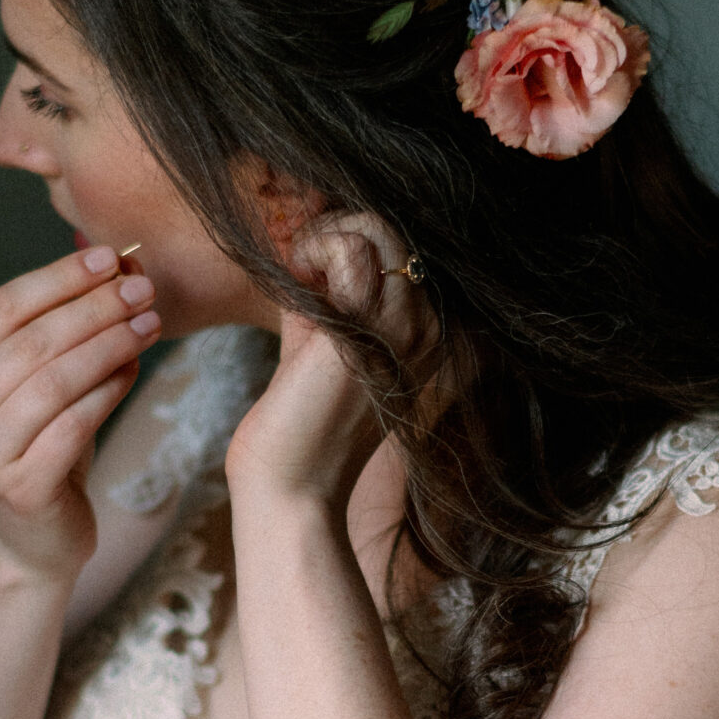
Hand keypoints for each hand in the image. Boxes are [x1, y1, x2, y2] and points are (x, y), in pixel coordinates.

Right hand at [0, 248, 160, 578]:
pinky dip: (109, 391)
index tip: (109, 258)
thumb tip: (113, 258)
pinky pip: (74, 425)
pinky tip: (135, 369)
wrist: (35, 536)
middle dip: (93, 309)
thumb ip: (56, 323)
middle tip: (143, 288)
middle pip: (30, 343)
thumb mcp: (35, 378)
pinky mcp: (16, 489)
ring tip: (150, 323)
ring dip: (109, 345)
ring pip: (53, 382)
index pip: (1, 310)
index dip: (57, 279)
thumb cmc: (40, 442)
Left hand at [224, 215, 436, 510]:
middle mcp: (428, 328)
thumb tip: (303, 242)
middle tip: (297, 264)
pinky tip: (293, 278)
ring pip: (377, 230)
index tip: (307, 261)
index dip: (349, 235)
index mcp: (422, 333)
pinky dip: (312, 248)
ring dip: (322, 236)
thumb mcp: (316, 342)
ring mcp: (405, 329)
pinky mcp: (369, 331)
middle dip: (336, 228)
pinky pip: (350, 249)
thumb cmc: (296, 426)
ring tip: (295, 270)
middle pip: (394, 231)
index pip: (402, 248)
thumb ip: (320, 294)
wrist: (290, 489)